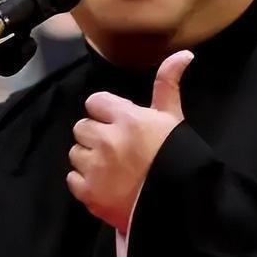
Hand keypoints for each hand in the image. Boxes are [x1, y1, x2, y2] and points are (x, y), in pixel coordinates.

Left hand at [67, 50, 193, 231]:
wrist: (181, 202)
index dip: (106, 112)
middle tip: (116, 147)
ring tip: (109, 167)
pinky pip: (73, 179)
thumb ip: (168, 83)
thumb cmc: (178, 155)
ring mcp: (95, 168)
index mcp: (126, 118)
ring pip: (75, 152)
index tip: (119, 123)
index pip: (95, 102)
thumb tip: (184, 53)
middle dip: (96, 135)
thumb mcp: (173, 117)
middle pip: (82, 127)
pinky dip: (85, 181)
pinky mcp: (89, 194)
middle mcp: (105, 140)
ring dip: (88, 158)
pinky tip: (104, 184)